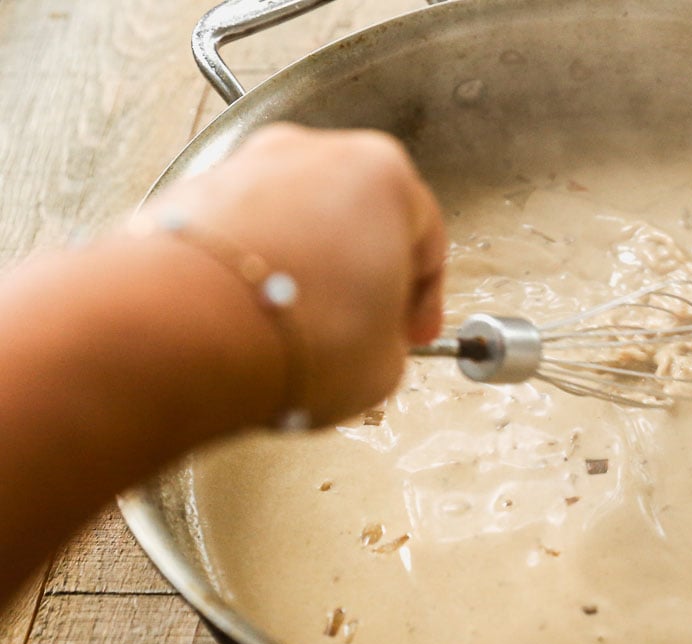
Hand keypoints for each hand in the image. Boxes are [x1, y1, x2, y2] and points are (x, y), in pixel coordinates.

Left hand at [142, 123, 446, 426]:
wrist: (187, 333)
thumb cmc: (293, 334)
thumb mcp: (385, 363)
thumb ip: (392, 340)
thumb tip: (371, 345)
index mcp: (384, 174)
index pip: (424, 242)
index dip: (424, 300)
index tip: (412, 332)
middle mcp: (314, 153)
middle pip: (356, 219)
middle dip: (360, 276)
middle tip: (362, 329)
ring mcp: (245, 166)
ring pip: (294, 223)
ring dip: (303, 271)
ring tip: (299, 333)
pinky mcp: (189, 193)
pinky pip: (240, 236)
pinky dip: (251, 272)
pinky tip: (254, 322)